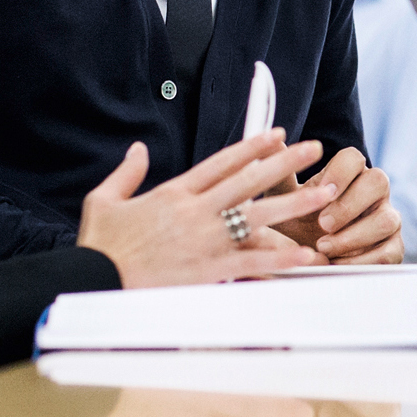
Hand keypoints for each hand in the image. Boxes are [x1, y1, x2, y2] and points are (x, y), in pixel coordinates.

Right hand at [77, 131, 346, 288]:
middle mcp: (195, 211)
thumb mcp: (102, 200)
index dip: (252, 146)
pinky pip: (251, 262)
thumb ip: (126, 172)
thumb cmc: (97, 246)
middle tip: (315, 148)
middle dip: (285, 162)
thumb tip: (138, 149)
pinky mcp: (207, 271)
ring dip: (294, 204)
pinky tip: (305, 254)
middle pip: (249, 181)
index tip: (277, 134)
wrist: (91, 281)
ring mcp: (204, 240)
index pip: (222, 162)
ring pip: (258, 216)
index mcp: (173, 193)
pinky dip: (279, 259)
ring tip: (325, 194)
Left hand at [275, 147, 403, 263]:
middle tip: (322, 223)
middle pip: (379, 181)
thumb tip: (274, 141)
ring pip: (387, 219)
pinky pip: (390, 252)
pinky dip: (363, 261)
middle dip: (350, 204)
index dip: (341, 172)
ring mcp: (387, 217)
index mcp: (349, 173)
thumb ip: (281, 173)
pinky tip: (338, 264)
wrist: (307, 255)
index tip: (322, 191)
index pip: (354, 158)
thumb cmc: (298, 221)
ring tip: (324, 247)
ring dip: (355, 236)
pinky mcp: (392, 247)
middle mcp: (373, 192)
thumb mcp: (284, 200)